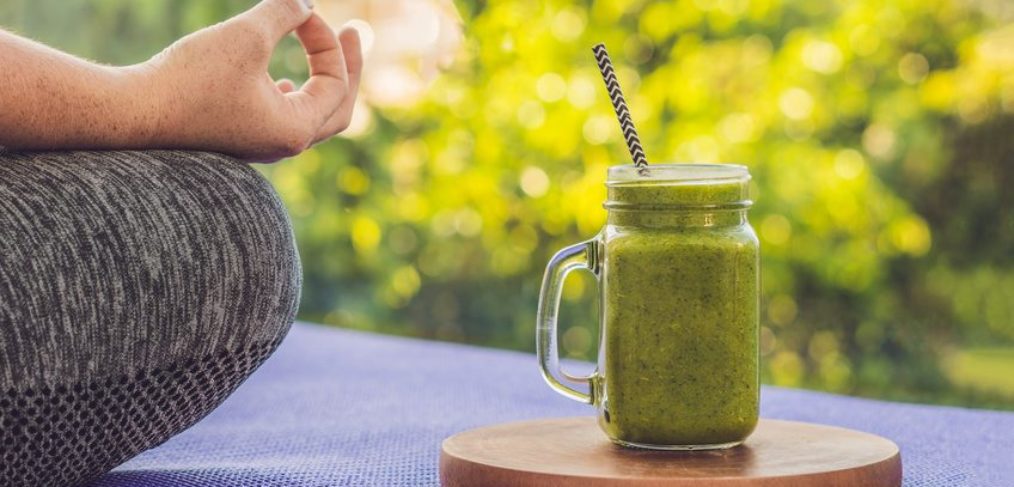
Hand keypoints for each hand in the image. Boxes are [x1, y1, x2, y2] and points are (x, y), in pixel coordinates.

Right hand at [140, 0, 362, 161]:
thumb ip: (283, 14)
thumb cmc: (189, 78)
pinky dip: (294, 97)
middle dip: (347, 67)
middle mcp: (284, 145)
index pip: (335, 83)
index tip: (303, 11)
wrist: (131, 114)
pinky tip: (285, 84)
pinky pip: (282, 121)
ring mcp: (262, 146)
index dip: (327, 41)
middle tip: (355, 34)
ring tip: (327, 53)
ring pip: (311, 116)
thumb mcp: (245, 36)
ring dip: (322, 82)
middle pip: (338, 108)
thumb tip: (306, 1)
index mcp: (296, 130)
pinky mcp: (238, 138)